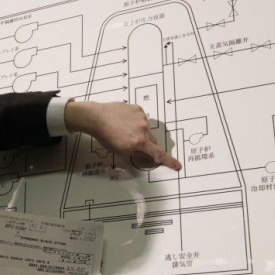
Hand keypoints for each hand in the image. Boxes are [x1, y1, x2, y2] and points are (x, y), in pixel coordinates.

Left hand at [63, 101, 182, 170]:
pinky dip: (136, 122)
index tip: (178, 165)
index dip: (168, 161)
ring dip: (140, 132)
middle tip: (136, 145)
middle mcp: (143, 129)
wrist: (96, 117)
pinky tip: (124, 121)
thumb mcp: (121, 151)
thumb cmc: (105, 136)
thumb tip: (147, 154)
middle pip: (153, 141)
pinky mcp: (138, 109)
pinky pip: (142, 118)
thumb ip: (136, 152)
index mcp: (139, 142)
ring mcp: (141, 117)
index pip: (157, 154)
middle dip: (148, 145)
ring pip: (147, 129)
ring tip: (124, 130)